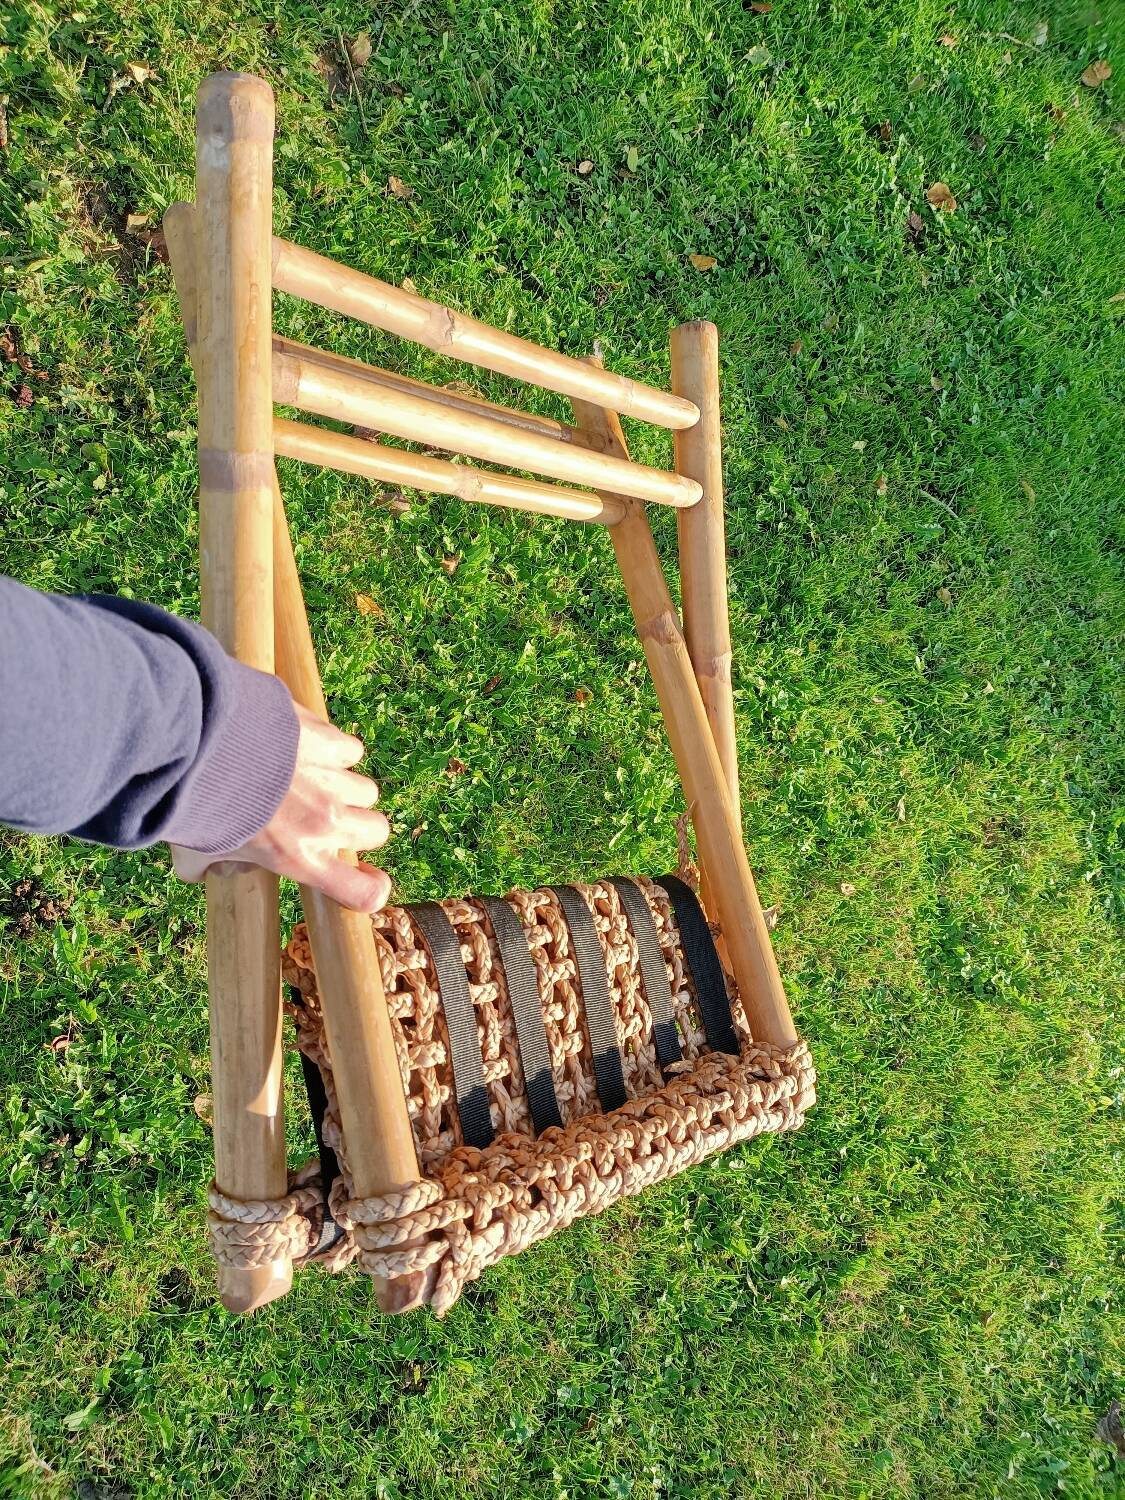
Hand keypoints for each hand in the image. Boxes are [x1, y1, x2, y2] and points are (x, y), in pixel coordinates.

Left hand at [172, 705, 391, 911]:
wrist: (197, 742)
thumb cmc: (194, 803)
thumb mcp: (193, 852)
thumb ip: (207, 867)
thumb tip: (208, 869)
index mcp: (298, 857)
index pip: (363, 892)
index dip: (372, 888)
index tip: (366, 879)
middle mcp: (325, 822)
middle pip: (377, 831)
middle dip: (357, 827)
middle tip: (325, 819)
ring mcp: (331, 779)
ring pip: (365, 790)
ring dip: (344, 788)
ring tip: (311, 780)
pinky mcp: (327, 741)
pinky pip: (349, 750)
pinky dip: (334, 750)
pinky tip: (306, 747)